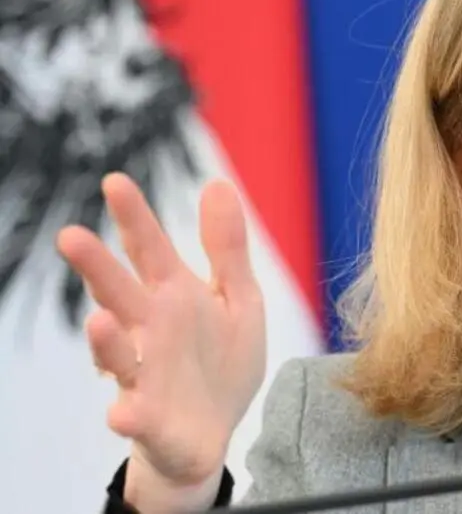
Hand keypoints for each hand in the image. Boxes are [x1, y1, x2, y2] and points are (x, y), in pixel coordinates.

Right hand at [57, 173, 266, 487]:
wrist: (214, 433)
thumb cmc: (220, 361)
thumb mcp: (237, 298)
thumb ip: (227, 247)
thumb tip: (217, 182)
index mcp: (174, 297)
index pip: (151, 250)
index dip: (134, 218)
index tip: (114, 181)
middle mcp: (151, 331)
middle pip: (121, 294)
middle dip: (97, 269)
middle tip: (71, 237)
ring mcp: (146, 374)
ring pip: (118, 354)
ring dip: (106, 340)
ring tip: (98, 320)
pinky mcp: (150, 418)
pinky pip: (135, 417)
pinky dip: (127, 414)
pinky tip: (121, 411)